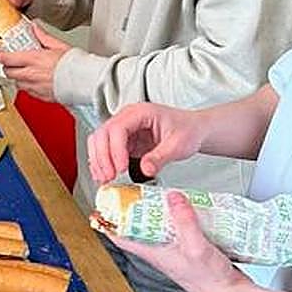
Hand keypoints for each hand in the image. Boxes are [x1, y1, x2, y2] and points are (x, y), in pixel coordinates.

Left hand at [0, 21, 69, 99]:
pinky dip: (28, 86)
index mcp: (34, 59)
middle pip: (9, 72)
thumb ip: (43, 37)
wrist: (85, 81)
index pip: (8, 58)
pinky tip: (35, 81)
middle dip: (7, 67)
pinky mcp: (40, 96)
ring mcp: (34, 87)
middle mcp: (31, 74)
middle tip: (11, 63)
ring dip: (18, 77)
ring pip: (17, 83)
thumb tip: (35, 28)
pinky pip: (27, 91)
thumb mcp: (58, 45)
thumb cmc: (75, 63)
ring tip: (25, 72)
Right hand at [88, 102, 202, 187]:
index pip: (117, 128)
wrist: (193, 130)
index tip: (121, 168)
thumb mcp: (178, 145)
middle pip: (102, 134)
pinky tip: (104, 175)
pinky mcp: (123, 141)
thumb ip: (161, 157)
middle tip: (109, 177)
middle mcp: (128, 118)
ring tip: (105, 178)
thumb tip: (144, 169)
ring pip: (98, 142)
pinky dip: (102, 163)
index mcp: (140, 113)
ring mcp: (123, 129)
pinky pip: (105, 150)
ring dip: (99, 161)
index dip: (115, 150)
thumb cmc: (187, 130)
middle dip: (102, 158)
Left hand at [113, 192, 241, 291]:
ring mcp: (174, 250)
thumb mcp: (195, 246)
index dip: (108, 223)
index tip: (101, 206)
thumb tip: (172, 197)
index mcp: (153, 253)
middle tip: (136, 191)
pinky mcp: (189, 248)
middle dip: (136, 209)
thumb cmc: (210, 281)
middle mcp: (160, 251)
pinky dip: (181, 217)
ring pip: (160, 227)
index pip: (121, 237)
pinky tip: (190, 209)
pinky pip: (179, 229)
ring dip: (160, 212)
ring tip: (164, 195)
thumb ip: (184, 221)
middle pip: (140, 227)